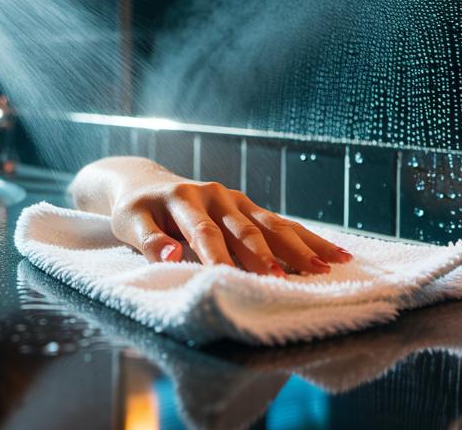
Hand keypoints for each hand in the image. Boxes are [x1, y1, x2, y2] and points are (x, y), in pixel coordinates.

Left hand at [110, 179, 351, 276]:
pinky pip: (279, 223)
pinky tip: (332, 253)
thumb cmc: (135, 211)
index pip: (203, 231)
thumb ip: (148, 241)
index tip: (231, 278)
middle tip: (286, 279)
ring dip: (298, 246)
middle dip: (266, 255)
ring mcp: (235, 200)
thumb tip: (169, 254)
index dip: (218, 256)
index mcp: (183, 198)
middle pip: (244, 228)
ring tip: (326, 266)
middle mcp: (214, 195)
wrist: (144, 183)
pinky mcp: (247, 207)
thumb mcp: (129, 223)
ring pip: (271, 224)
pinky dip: (306, 238)